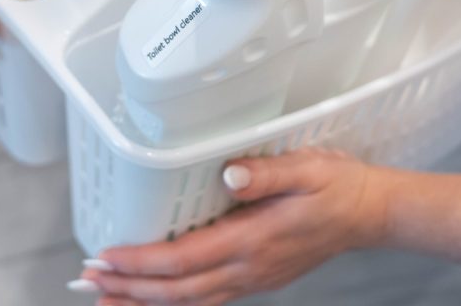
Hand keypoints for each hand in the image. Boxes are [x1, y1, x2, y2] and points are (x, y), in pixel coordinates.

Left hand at [76, 149, 390, 305]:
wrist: (371, 214)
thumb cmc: (337, 186)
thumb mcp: (307, 168)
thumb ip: (266, 173)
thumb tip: (230, 175)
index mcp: (254, 240)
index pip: (184, 259)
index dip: (141, 262)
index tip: (106, 258)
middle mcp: (249, 269)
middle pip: (178, 292)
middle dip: (130, 289)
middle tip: (89, 282)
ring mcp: (253, 279)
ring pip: (190, 303)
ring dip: (145, 304)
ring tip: (108, 302)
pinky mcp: (256, 280)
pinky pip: (206, 301)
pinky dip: (173, 304)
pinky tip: (154, 301)